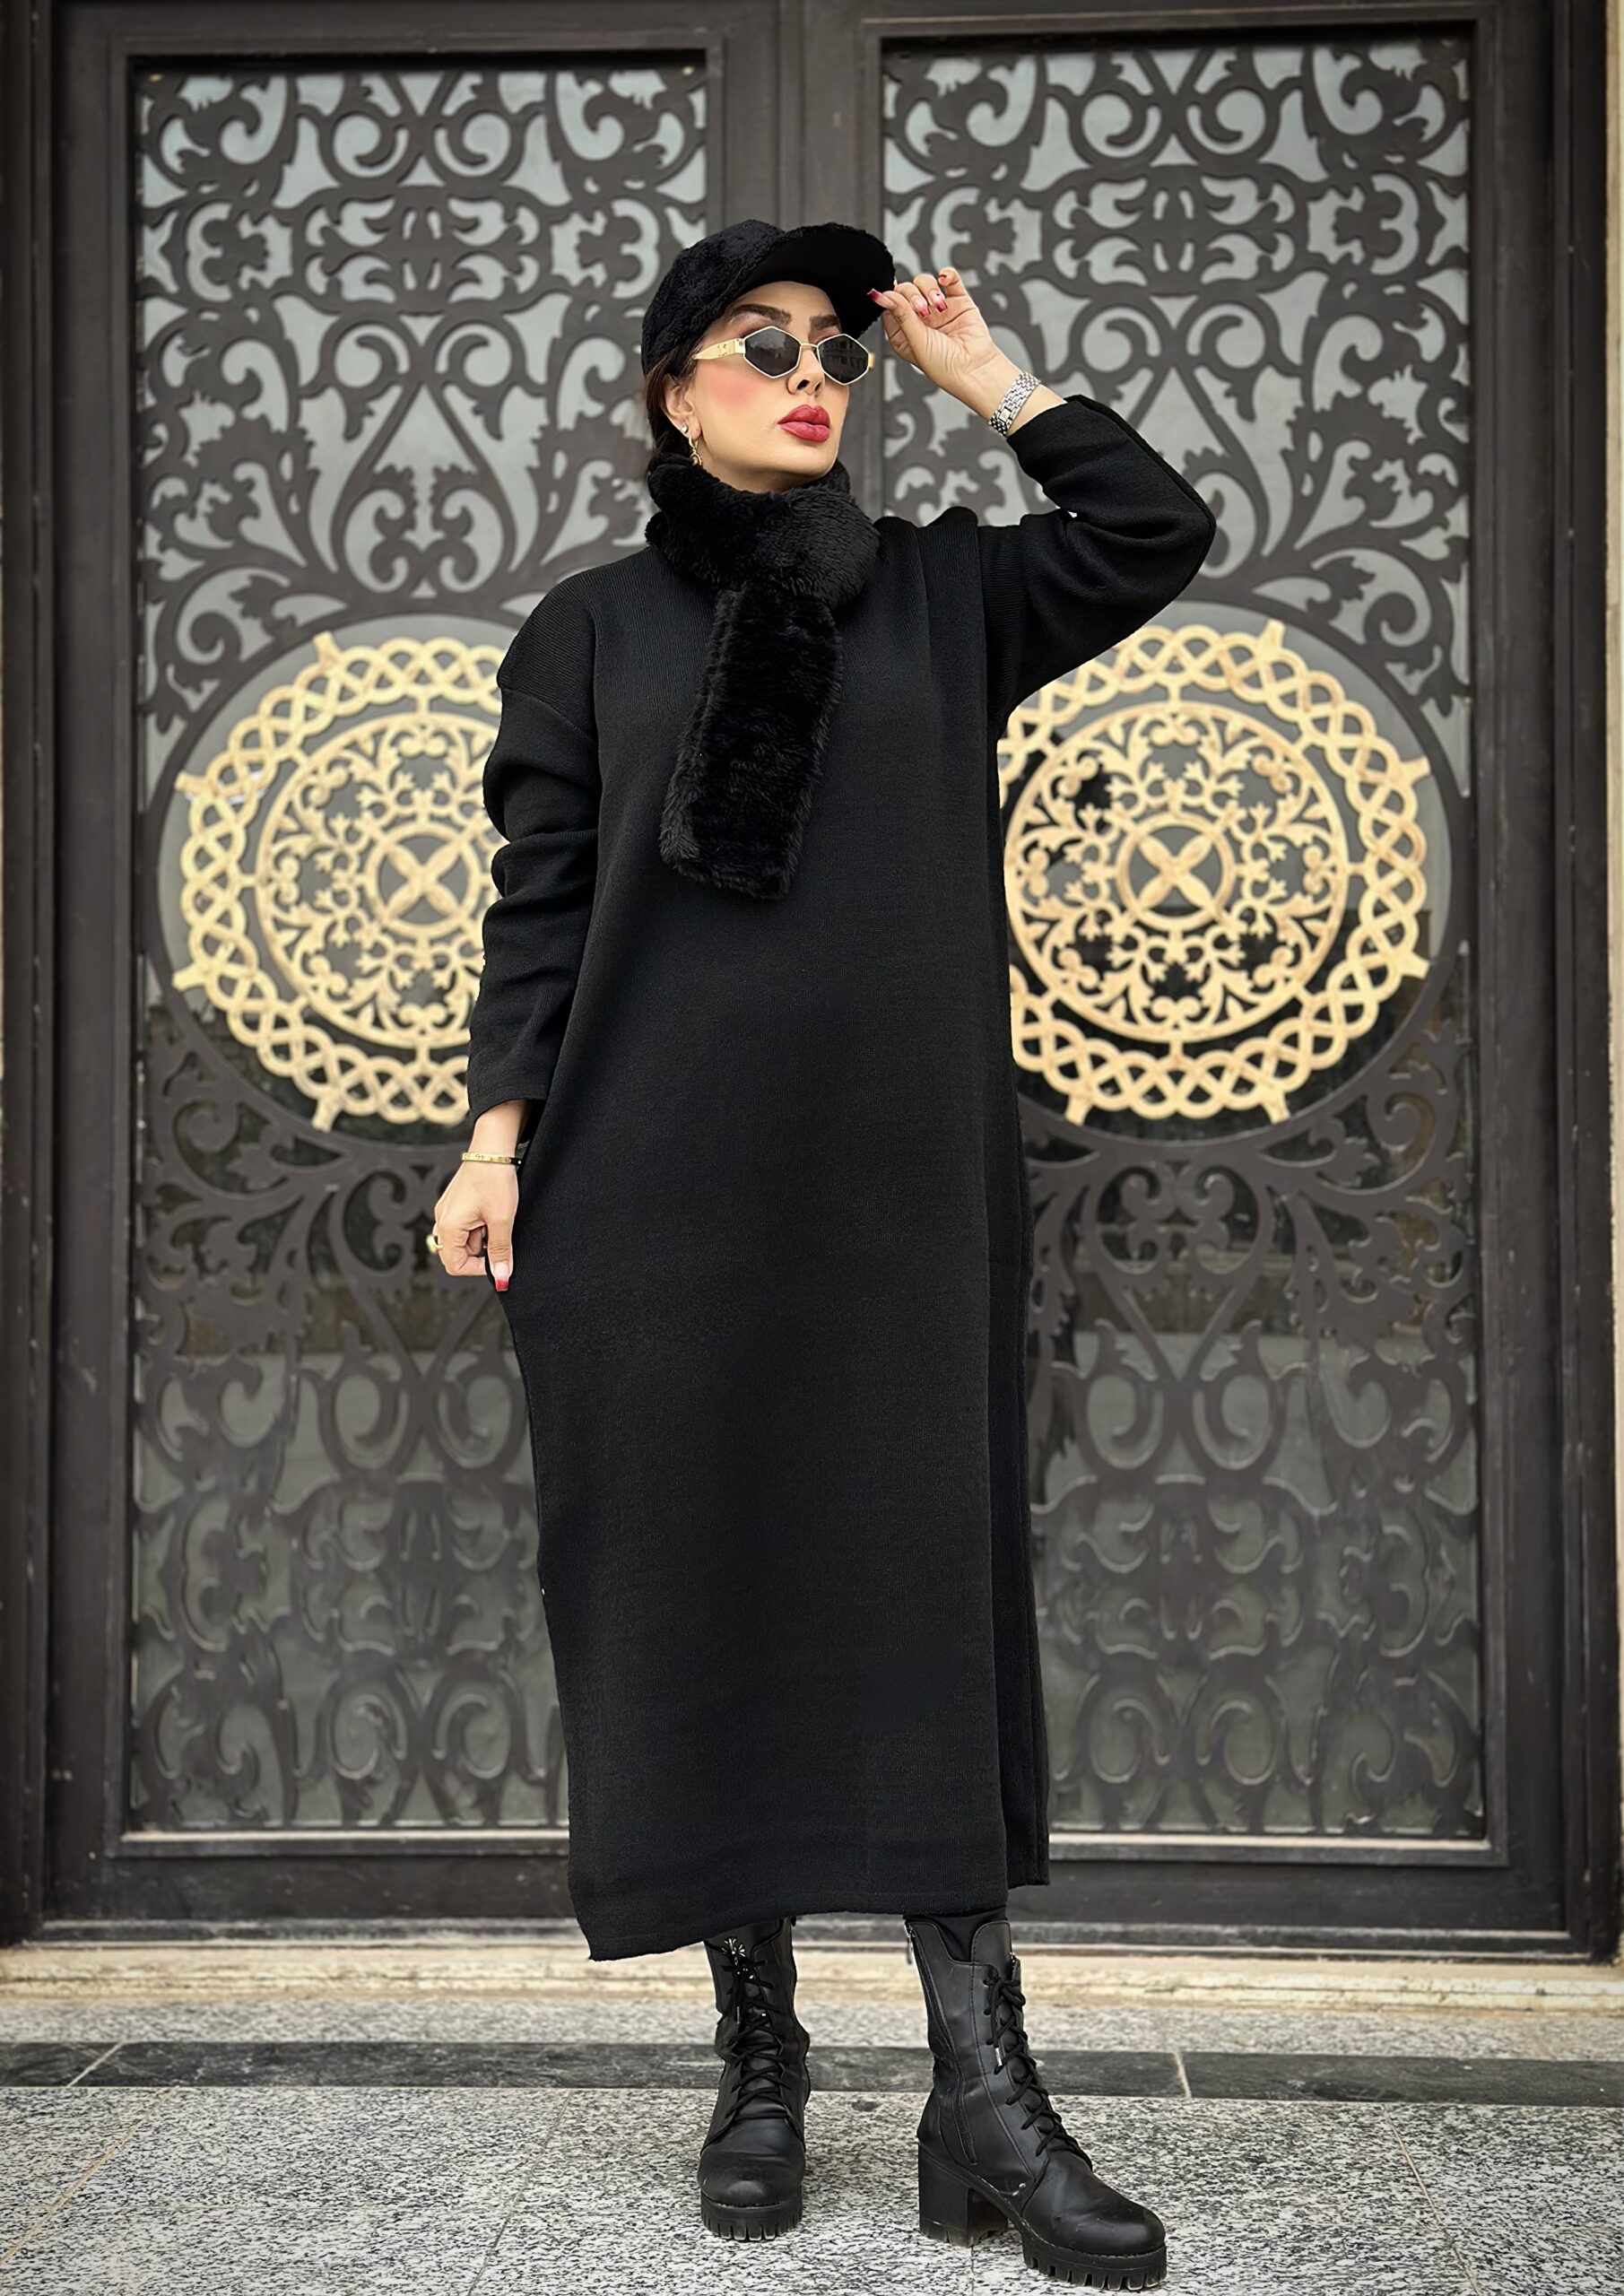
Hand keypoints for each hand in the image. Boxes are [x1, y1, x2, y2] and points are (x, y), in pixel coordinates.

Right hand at [433, 1160, 517, 1289]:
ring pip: (464, 1238)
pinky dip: (480, 1224)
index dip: (478, 1269)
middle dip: (480, 1250)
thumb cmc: (494, 1178)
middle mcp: (442, 1219)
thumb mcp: (501, 1220)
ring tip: (495, 1218)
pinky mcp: (456, 1203)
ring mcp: (448, 1210)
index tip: (497, 1261)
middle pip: (458, 1253)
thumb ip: (500, 1252)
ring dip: (481, 1236)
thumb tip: (502, 1277)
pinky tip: (491, 1211)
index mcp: (447, 1226)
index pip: (455, 1265)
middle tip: (497, 1233)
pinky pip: (465, 1224)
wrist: (493, 1148)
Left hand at [867, 265, 1024, 415]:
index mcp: (903, 334)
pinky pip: (950, 279)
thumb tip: (880, 296)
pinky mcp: (958, 301)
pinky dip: (947, 274)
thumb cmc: (944, 366)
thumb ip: (900, 314)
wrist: (974, 369)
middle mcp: (919, 321)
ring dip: (929, 290)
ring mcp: (938, 310)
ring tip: (938, 306)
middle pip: (906, 290)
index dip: (891, 299)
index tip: (894, 298)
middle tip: (923, 311)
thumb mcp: (915, 341)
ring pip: (925, 282)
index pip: (890, 306)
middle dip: (913, 296)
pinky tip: (944, 279)